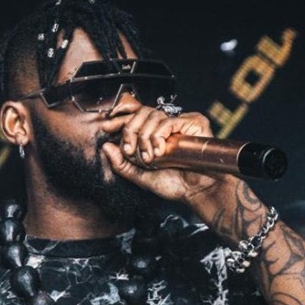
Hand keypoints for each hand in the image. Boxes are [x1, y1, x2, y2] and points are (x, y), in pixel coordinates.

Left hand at [100, 108, 235, 202]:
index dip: (120, 120)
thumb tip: (106, 147)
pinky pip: (168, 121)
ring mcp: (180, 123)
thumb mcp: (142, 177)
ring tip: (151, 157)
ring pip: (152, 116)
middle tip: (131, 151)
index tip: (106, 127)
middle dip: (130, 131)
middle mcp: (167, 127)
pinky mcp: (193, 121)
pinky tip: (161, 151)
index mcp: (155, 136)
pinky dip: (159, 136)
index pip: (135, 118)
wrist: (198, 191)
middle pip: (141, 113)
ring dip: (145, 138)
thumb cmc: (176, 185)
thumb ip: (123, 165)